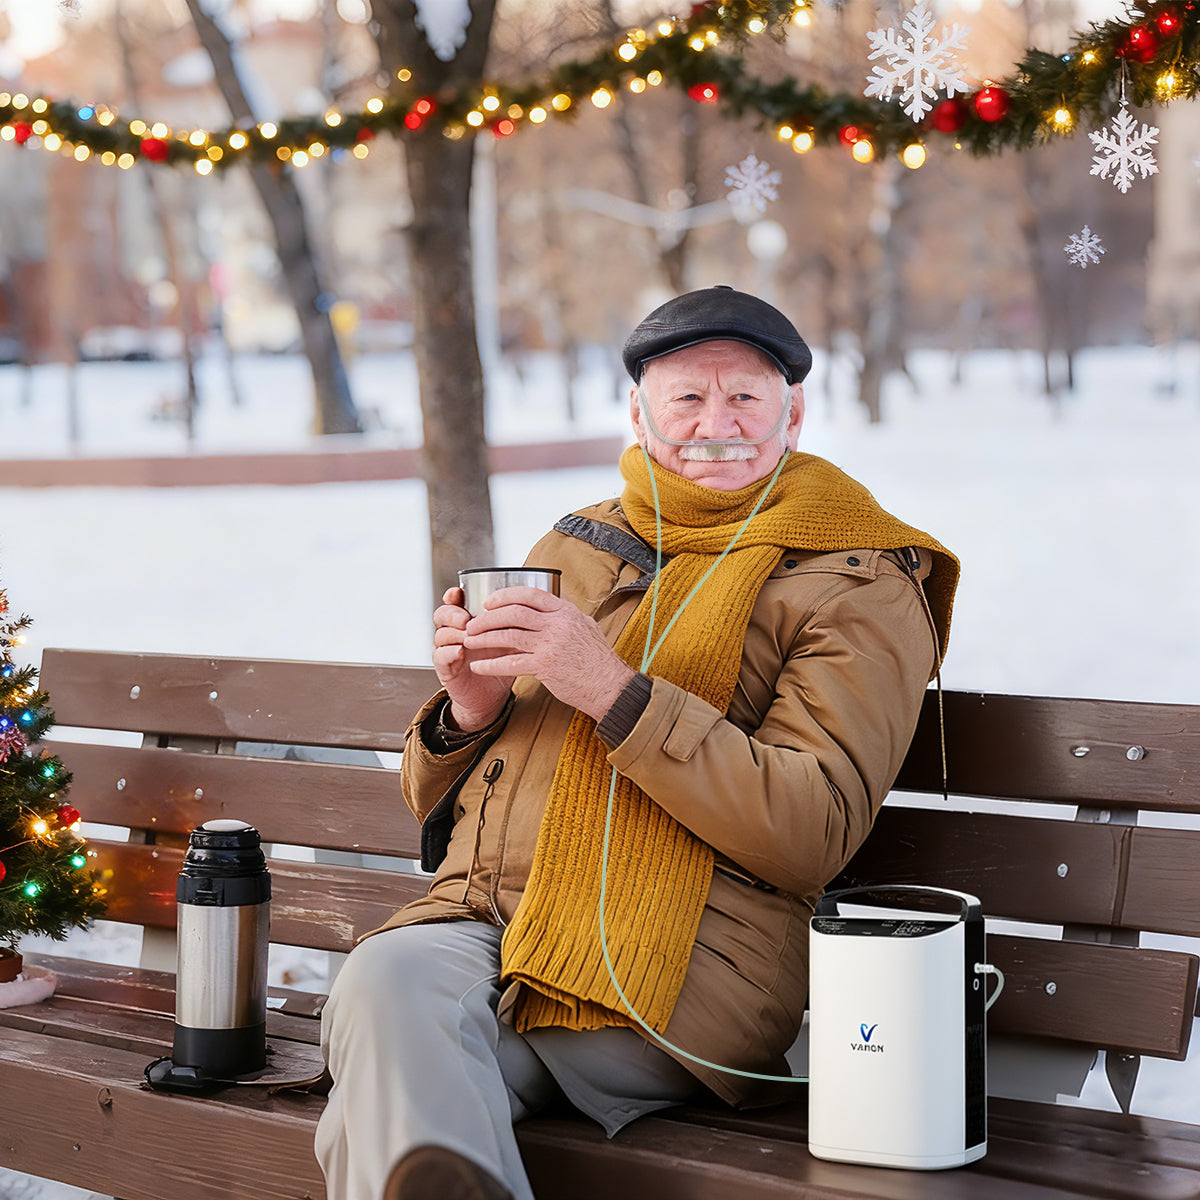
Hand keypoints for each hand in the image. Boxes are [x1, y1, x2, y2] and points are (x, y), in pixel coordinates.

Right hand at [432, 587, 516, 732]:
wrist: (493, 695)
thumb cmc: (500, 663)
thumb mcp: (509, 640)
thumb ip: (513, 624)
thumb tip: (532, 606)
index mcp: (468, 621)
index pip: (454, 602)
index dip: (453, 595)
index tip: (459, 592)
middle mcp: (455, 633)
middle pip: (442, 614)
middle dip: (452, 613)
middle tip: (465, 618)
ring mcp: (448, 650)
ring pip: (440, 634)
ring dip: (452, 633)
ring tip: (465, 635)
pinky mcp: (446, 669)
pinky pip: (440, 657)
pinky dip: (448, 652)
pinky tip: (459, 651)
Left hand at [462, 586, 635, 722]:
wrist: (609, 685)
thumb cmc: (597, 659)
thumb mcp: (584, 627)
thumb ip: (564, 617)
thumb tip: (546, 608)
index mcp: (565, 612)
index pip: (530, 595)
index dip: (505, 596)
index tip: (489, 602)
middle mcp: (558, 624)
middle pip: (514, 613)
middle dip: (488, 618)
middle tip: (472, 624)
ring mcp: (551, 644)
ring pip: (508, 635)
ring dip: (484, 639)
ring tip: (469, 642)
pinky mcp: (546, 666)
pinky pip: (511, 662)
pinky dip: (491, 664)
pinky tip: (479, 666)